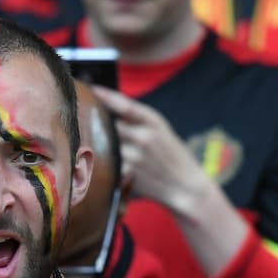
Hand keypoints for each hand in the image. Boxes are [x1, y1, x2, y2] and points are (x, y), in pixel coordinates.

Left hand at [92, 87, 209, 213]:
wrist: (185, 186)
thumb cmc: (172, 155)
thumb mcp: (162, 130)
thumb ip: (137, 120)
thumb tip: (107, 107)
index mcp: (154, 121)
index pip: (123, 104)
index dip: (105, 96)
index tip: (92, 90)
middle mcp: (144, 136)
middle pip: (109, 124)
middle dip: (101, 123)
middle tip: (92, 123)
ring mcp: (135, 156)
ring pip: (106, 143)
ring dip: (101, 144)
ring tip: (102, 146)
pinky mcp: (128, 174)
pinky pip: (109, 163)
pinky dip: (106, 162)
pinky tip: (108, 163)